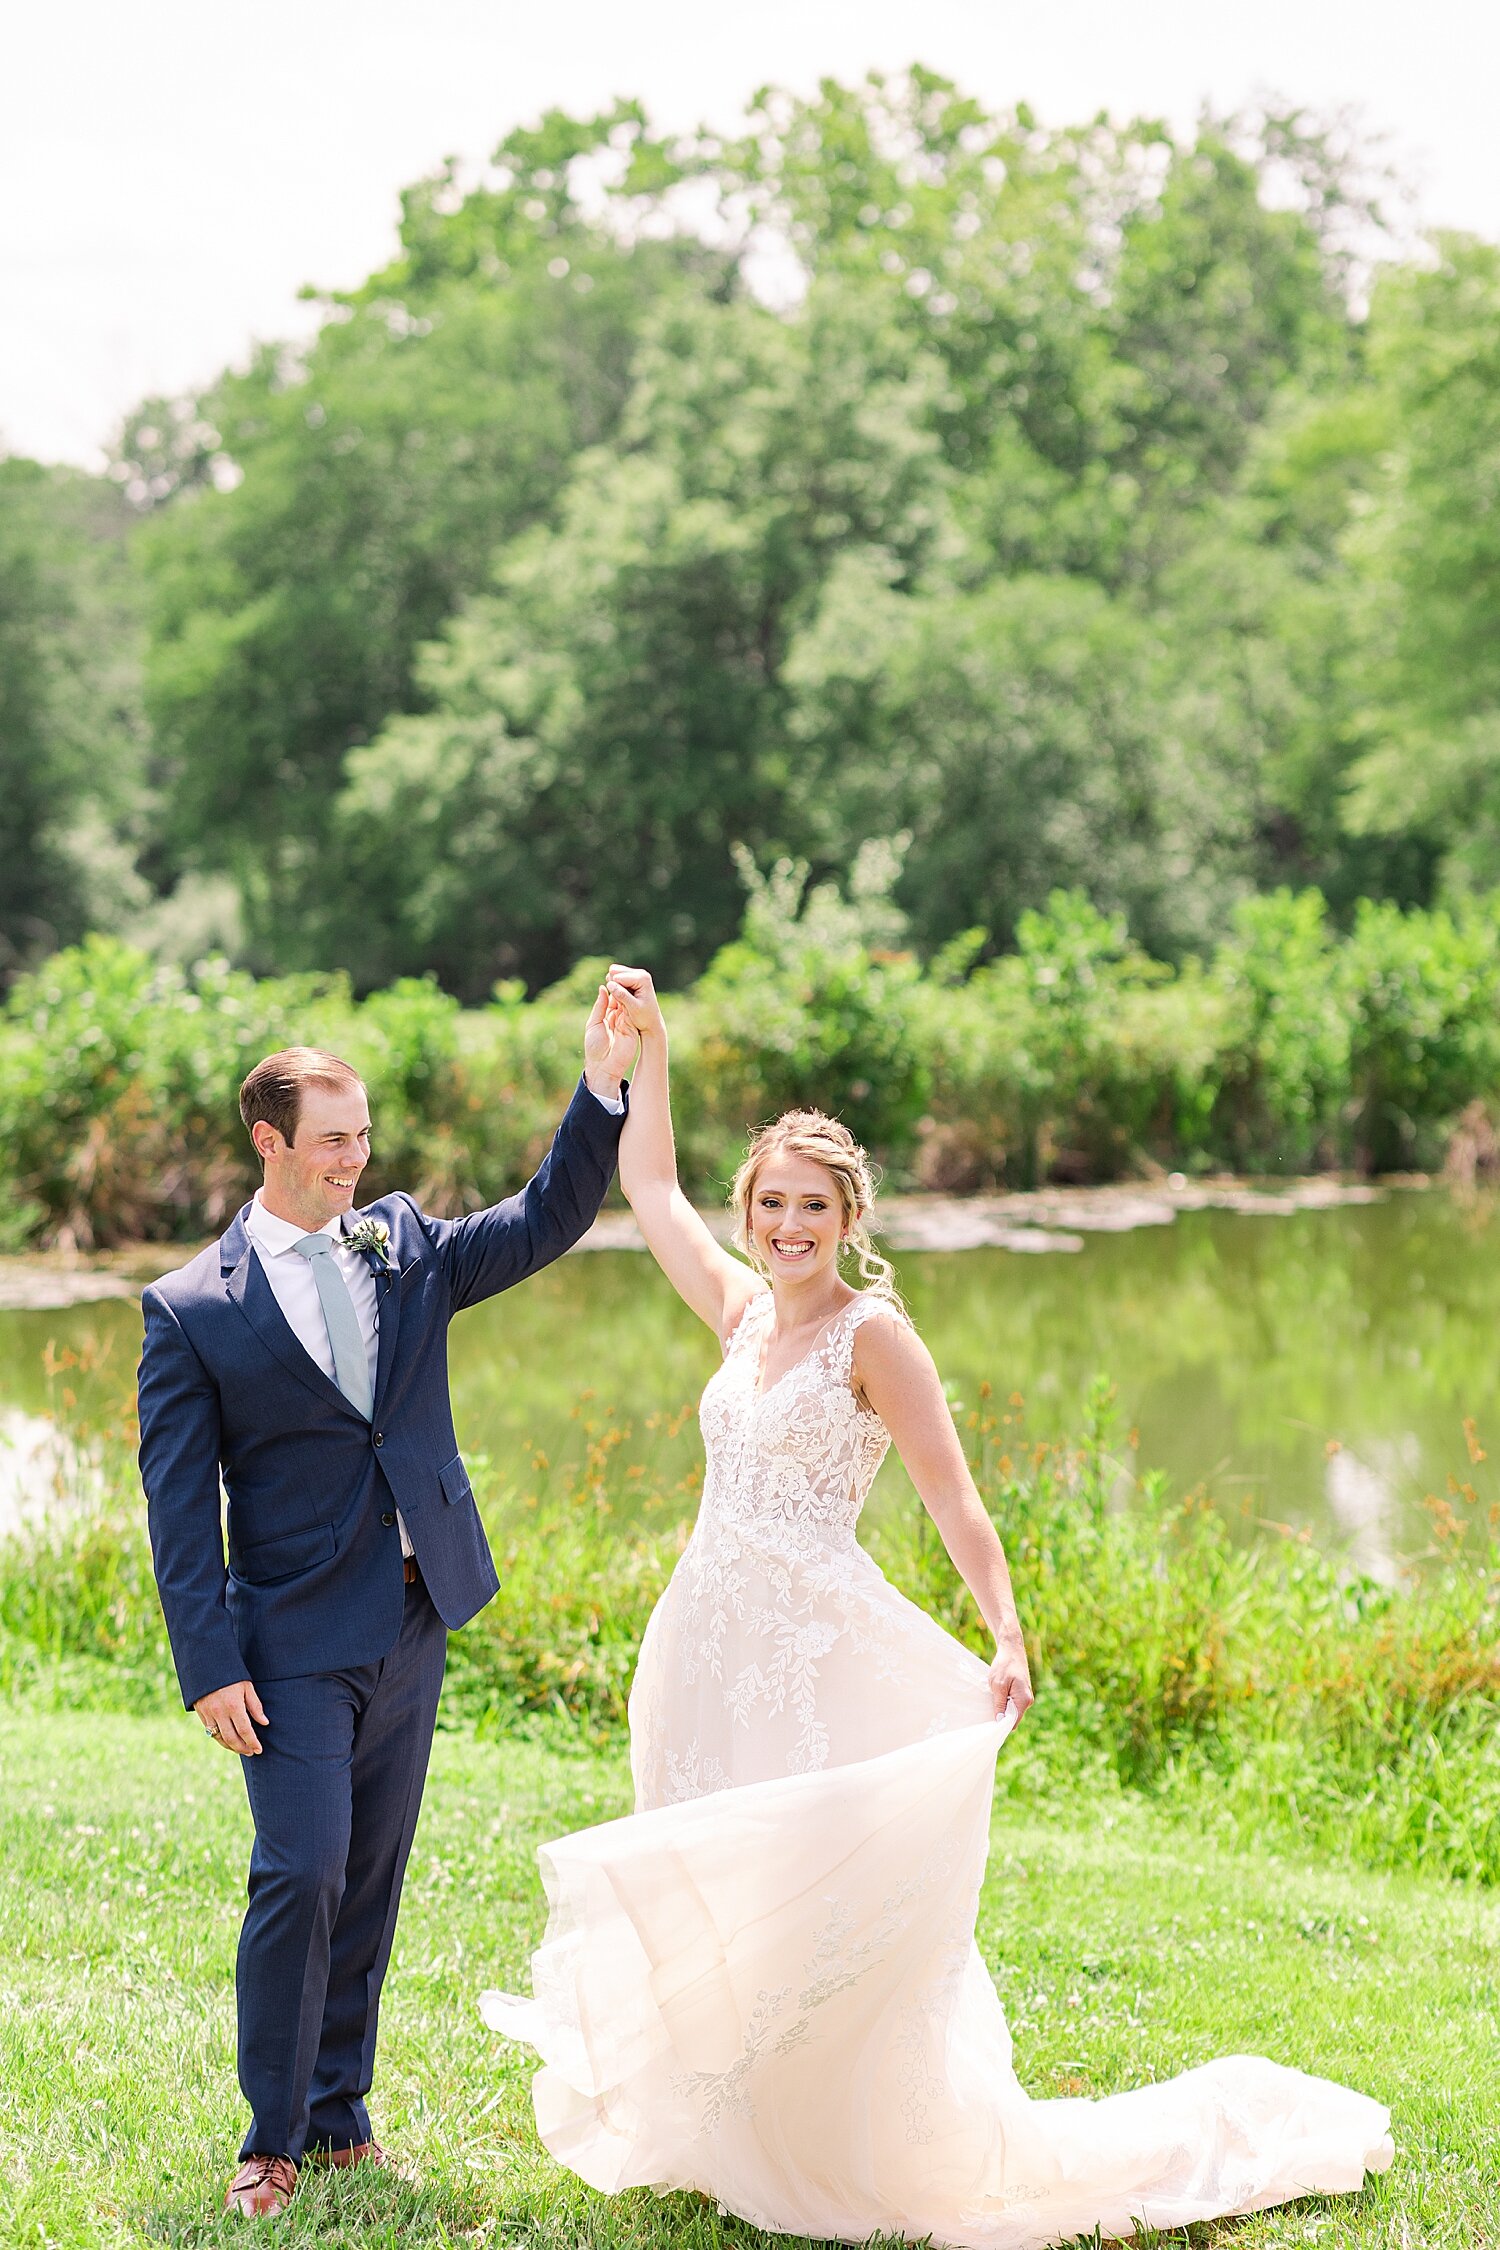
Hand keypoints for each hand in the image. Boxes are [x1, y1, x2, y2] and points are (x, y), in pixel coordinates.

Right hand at [194, 1679, 267, 1755]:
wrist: (208, 1665)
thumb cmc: (232, 1674)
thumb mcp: (247, 1686)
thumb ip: (255, 1706)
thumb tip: (264, 1723)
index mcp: (234, 1705)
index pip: (245, 1730)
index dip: (252, 1742)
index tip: (259, 1749)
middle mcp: (220, 1712)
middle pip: (231, 1738)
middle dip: (242, 1748)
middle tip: (251, 1752)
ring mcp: (208, 1714)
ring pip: (219, 1738)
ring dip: (230, 1747)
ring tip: (241, 1749)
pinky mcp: (201, 1713)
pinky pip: (210, 1731)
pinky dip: (219, 1739)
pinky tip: (227, 1740)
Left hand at [583, 981, 634, 1099]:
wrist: (604, 1066)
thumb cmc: (595, 1047)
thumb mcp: (594, 1023)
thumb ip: (599, 1007)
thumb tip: (603, 989)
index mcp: (607, 1017)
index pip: (612, 999)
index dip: (612, 989)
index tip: (612, 976)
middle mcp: (618, 1019)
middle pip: (621, 1000)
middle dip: (621, 989)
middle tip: (621, 976)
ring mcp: (626, 1023)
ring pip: (627, 1005)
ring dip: (626, 994)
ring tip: (625, 982)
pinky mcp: (632, 1029)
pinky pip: (632, 1013)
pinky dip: (630, 1003)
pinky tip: (629, 994)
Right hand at [603, 964, 665, 1040]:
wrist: (652, 1022)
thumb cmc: (645, 1017)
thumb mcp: (633, 1008)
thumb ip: (622, 995)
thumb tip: (609, 984)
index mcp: (643, 978)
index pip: (618, 977)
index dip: (615, 990)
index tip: (623, 1002)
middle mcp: (641, 973)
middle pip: (615, 972)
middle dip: (614, 986)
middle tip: (624, 1000)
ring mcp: (637, 975)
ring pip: (614, 974)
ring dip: (615, 987)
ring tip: (625, 1000)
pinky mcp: (632, 979)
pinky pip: (616, 979)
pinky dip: (617, 988)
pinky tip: (624, 998)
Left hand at [988, 1619, 1032, 1724]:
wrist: (1011, 1648)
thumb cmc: (1004, 1665)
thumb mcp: (998, 1686)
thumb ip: (999, 1704)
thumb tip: (1000, 1721)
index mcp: (1024, 1700)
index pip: (1013, 1722)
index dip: (1002, 1725)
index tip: (989, 1723)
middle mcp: (1027, 1701)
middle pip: (1013, 1718)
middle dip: (1001, 1716)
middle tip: (987, 1710)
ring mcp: (1025, 1697)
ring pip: (1012, 1710)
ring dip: (1002, 1707)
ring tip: (992, 1699)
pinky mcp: (1021, 1693)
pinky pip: (1012, 1703)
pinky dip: (1004, 1702)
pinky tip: (996, 1695)